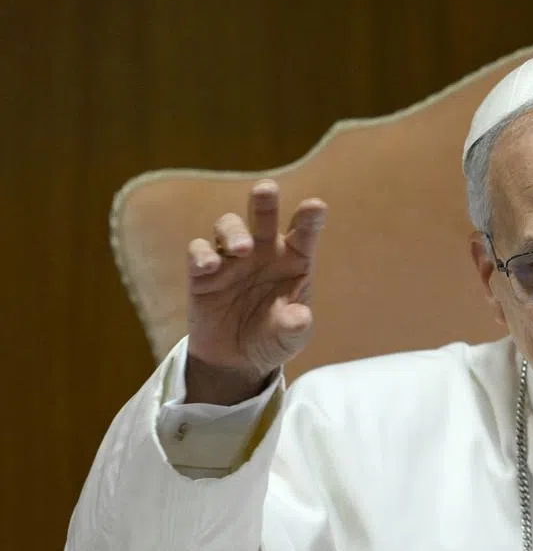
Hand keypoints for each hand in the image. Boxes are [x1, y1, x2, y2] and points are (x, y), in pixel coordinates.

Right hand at [184, 179, 325, 404]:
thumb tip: (299, 317)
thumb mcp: (290, 338)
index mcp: (294, 260)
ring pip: (229, 226)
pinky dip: (202, 254)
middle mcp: (264, 251)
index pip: (304, 232)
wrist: (237, 360)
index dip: (310, 217)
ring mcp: (232, 258)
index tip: (316, 206)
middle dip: (264, 200)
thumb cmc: (273, 338)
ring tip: (242, 249)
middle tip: (266, 189)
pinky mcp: (203, 273)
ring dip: (234, 231)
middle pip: (264, 216)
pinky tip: (210, 265)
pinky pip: (199, 252)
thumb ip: (296, 326)